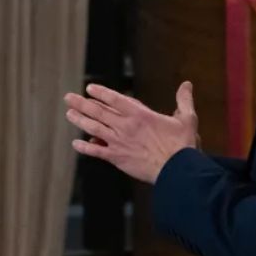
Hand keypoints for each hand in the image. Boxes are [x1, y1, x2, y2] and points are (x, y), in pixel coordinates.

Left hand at [65, 82, 199, 183]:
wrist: (176, 170)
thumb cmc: (182, 145)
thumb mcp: (187, 119)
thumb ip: (183, 100)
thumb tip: (187, 84)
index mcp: (140, 114)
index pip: (115, 99)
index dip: (100, 92)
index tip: (89, 88)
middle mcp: (126, 126)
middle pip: (98, 111)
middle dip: (82, 103)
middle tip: (68, 98)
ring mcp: (119, 142)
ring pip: (94, 128)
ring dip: (80, 120)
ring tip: (69, 114)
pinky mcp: (117, 158)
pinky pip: (97, 151)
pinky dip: (85, 147)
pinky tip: (76, 144)